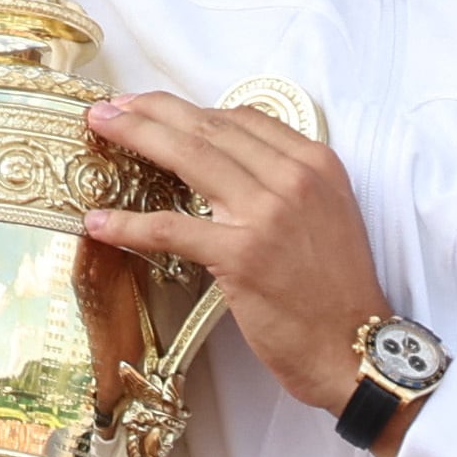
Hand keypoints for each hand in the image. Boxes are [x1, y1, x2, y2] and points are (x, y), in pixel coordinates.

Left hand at [84, 92, 418, 456]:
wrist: (357, 349)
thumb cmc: (338, 291)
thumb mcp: (328, 215)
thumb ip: (285, 183)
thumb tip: (228, 164)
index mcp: (315, 164)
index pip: (241, 118)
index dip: (190, 108)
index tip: (153, 107)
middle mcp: (293, 178)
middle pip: (208, 127)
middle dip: (152, 111)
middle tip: (110, 107)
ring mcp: (267, 214)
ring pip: (189, 157)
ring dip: (136, 138)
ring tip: (101, 130)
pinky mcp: (241, 255)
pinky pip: (172, 228)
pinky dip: (129, 224)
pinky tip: (99, 222)